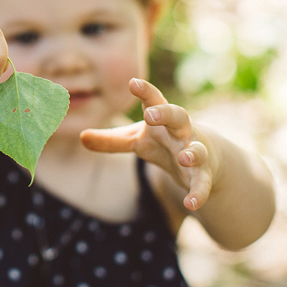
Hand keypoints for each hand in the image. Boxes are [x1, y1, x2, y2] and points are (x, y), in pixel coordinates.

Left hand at [80, 78, 212, 211]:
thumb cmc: (164, 142)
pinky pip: (202, 182)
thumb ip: (110, 140)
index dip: (145, 91)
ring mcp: (196, 150)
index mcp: (162, 118)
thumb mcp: (136, 140)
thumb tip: (81, 137)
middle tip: (151, 114)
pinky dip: (198, 193)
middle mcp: (181, 130)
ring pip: (197, 149)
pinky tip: (191, 204)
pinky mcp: (204, 173)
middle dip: (166, 114)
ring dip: (192, 153)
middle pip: (178, 116)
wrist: (205, 159)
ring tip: (184, 157)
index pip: (154, 100)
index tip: (133, 82)